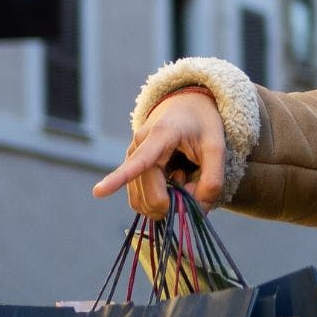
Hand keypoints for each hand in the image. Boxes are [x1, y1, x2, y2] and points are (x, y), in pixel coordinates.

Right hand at [92, 91, 225, 216]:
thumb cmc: (202, 124)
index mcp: (160, 136)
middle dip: (175, 203)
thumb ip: (213, 180)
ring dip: (167, 202)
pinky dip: (159, 200)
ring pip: (142, 202)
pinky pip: (140, 199)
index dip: (118, 178)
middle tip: (194, 184)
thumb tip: (196, 210)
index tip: (98, 191)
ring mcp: (130, 159)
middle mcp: (137, 147)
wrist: (185, 106)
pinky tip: (172, 181)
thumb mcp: (218, 147)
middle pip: (150, 196)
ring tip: (182, 177)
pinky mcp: (130, 169)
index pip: (139, 161)